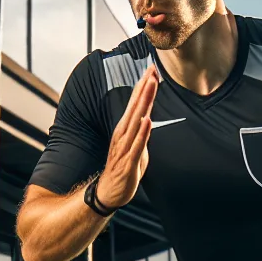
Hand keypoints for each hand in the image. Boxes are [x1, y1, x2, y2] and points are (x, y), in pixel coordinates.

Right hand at [96, 66, 158, 208]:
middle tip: (152, 69)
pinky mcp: (128, 161)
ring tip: (150, 85)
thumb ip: (142, 131)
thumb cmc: (124, 168)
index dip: (144, 87)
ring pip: (136, 121)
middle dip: (145, 88)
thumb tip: (148, 117)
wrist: (109, 192)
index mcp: (126, 129)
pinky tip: (147, 120)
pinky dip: (142, 132)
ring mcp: (125, 147)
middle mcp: (123, 134)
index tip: (151, 69)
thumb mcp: (136, 145)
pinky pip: (137, 145)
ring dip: (143, 102)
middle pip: (136, 107)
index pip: (136, 104)